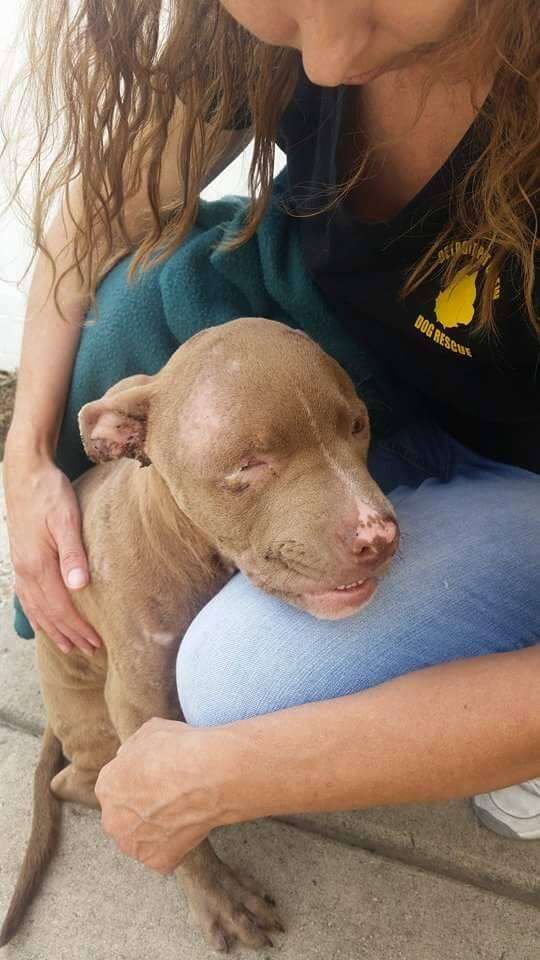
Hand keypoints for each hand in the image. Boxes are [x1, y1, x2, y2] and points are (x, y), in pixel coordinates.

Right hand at [3, 441, 101, 653]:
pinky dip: (36, 614)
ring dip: (53, 629)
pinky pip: (26, 596)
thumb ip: (73, 554)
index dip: (79, 628)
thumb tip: (79, 586)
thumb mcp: (66, 519)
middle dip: (69, 634)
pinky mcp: (20, 558)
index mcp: (39, 564)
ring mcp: (20, 565)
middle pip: (48, 613)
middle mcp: (26, 570)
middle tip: (90, 651)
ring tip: (69, 645)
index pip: (61, 607)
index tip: (97, 642)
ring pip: (35, 608)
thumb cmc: (50, 493)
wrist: (25, 472)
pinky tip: (43, 620)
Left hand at [95, 718, 224, 873]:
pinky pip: (164, 856)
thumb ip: (133, 749)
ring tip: (182, 814)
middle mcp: (112, 820)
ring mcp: (133, 845)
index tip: (155, 781)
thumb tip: (132, 756)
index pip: (116, 788)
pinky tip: (190, 827)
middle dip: (141, 811)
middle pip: (124, 818)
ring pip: (141, 840)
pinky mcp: (157, 861)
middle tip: (168, 799)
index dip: (138, 783)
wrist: (207, 776)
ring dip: (156, 832)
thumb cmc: (179, 749)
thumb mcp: (149, 732)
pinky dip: (176, 847)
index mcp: (107, 787)